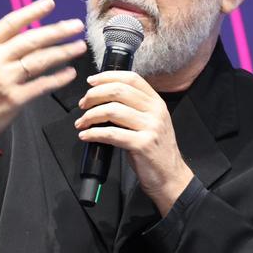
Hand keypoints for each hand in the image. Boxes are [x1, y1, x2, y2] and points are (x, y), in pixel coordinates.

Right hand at [0, 0, 86, 146]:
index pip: (11, 24)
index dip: (32, 12)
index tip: (50, 3)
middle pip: (31, 40)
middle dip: (57, 31)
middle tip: (76, 25)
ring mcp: (5, 80)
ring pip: (40, 61)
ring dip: (63, 53)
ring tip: (80, 46)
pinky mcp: (14, 99)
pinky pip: (41, 85)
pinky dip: (57, 79)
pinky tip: (70, 73)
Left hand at [75, 71, 194, 215]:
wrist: (170, 176)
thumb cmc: (156, 150)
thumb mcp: (151, 122)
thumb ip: (134, 107)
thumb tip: (104, 98)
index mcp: (156, 102)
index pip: (131, 78)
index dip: (108, 76)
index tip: (91, 81)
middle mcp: (155, 111)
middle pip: (119, 91)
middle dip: (94, 95)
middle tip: (83, 104)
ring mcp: (150, 127)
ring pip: (112, 110)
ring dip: (90, 115)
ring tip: (82, 123)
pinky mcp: (142, 144)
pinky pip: (111, 134)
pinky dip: (94, 133)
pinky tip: (86, 136)